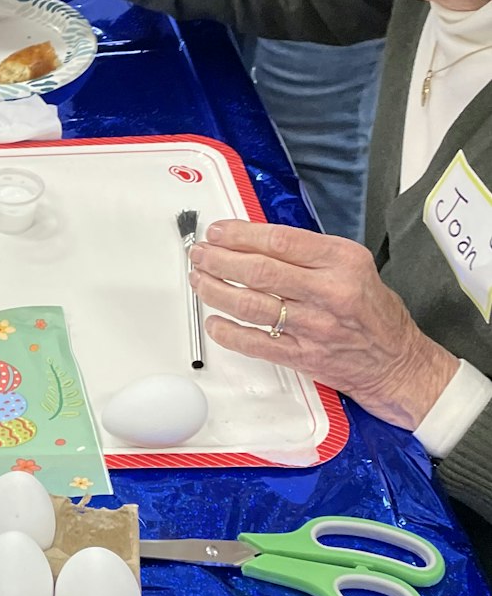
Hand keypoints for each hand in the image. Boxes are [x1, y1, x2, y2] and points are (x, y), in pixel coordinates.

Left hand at [189, 221, 458, 429]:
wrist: (397, 363)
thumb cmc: (372, 311)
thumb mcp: (353, 266)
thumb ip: (309, 253)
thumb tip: (253, 240)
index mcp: (342, 261)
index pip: (280, 241)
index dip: (240, 234)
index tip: (217, 232)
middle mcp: (329, 292)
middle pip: (260, 270)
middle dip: (220, 260)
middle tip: (199, 255)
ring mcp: (315, 326)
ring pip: (252, 305)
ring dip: (216, 291)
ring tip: (199, 280)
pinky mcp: (303, 356)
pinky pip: (256, 343)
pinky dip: (228, 332)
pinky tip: (213, 321)